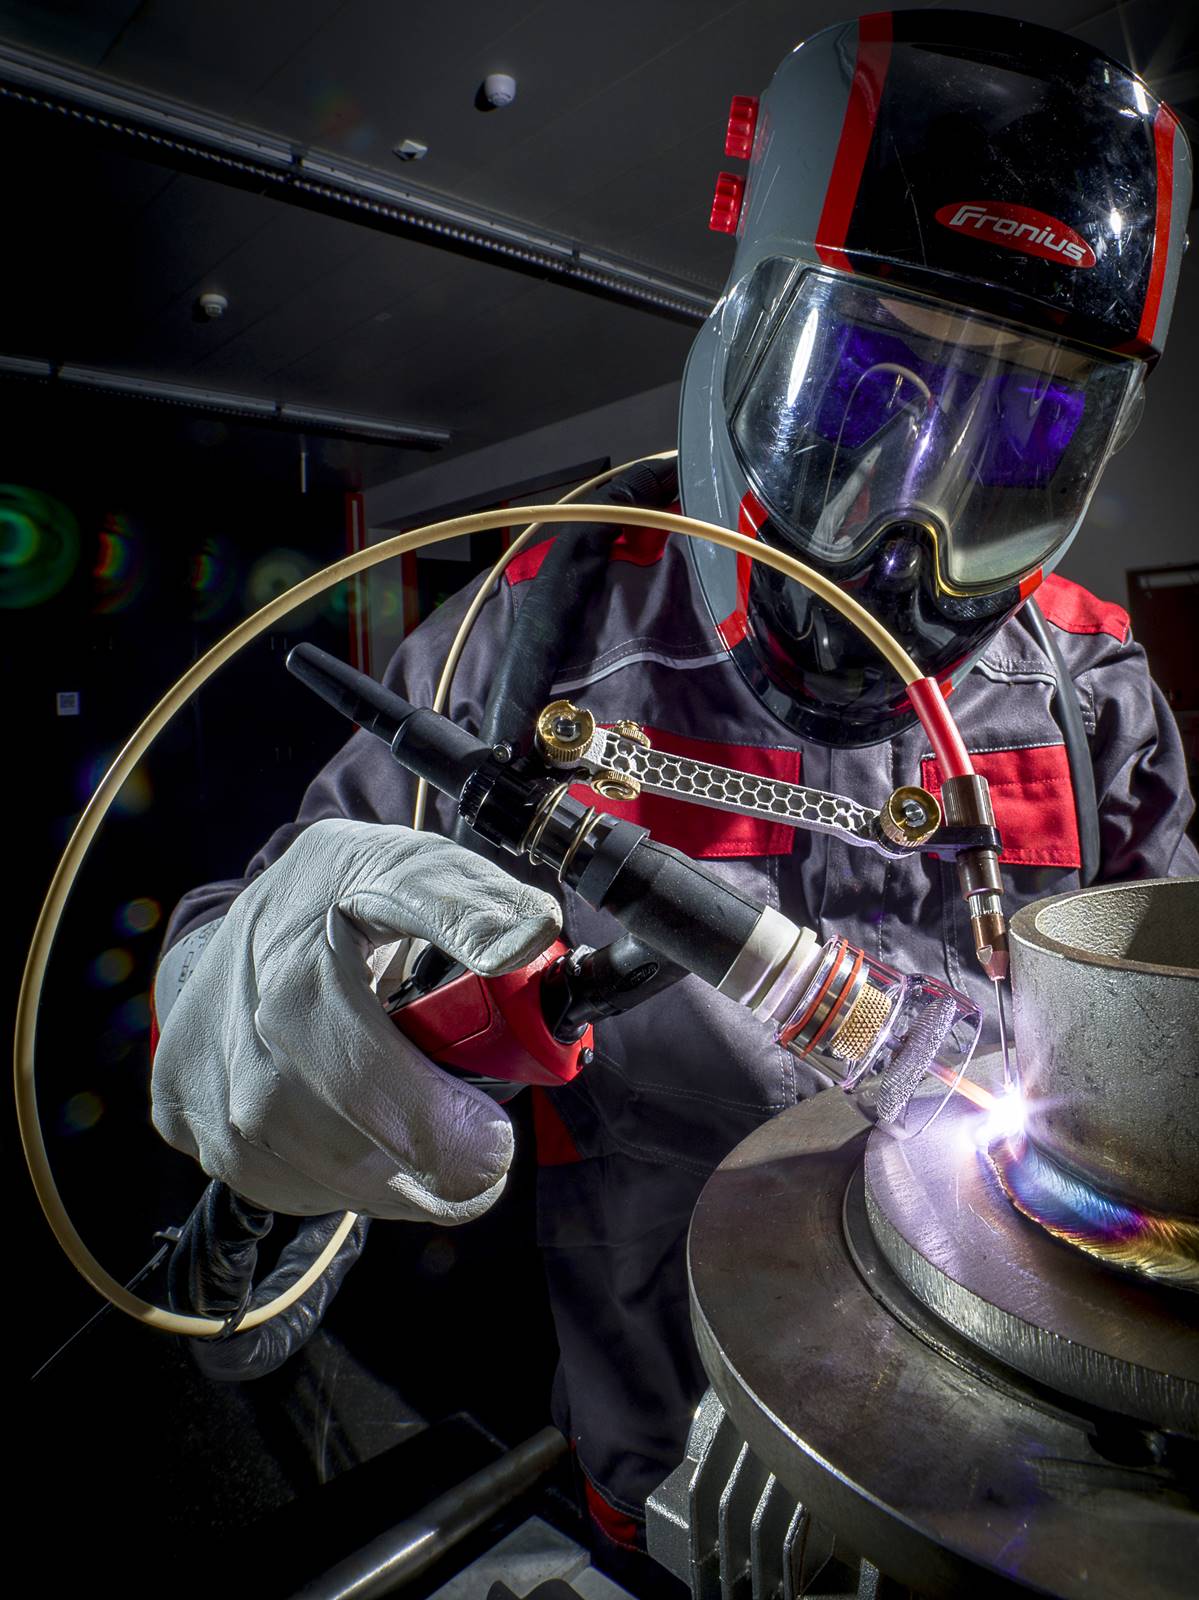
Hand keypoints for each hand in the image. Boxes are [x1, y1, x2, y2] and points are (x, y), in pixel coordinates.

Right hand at [152, 820, 560, 1221]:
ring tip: (424, 1138)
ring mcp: (204, 1092)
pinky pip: (279, 1189)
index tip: (494, 1141)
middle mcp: (240, 1050)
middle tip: (480, 1156)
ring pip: (317, 1185)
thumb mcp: (409, 868)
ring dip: (390, 1180)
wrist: (246, 912)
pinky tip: (360, 1137)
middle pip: (353, 1156)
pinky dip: (335, 1180)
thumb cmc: (341, 894)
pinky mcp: (182, 1121)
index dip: (448, 1135)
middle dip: (432, 1168)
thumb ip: (471, 901)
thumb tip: (529, 939)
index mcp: (299, 982)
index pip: (379, 1097)